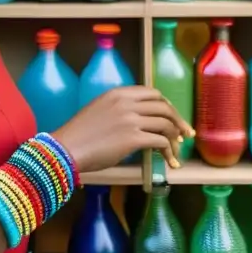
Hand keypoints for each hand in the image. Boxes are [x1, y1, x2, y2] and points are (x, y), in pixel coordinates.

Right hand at [53, 87, 194, 173]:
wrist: (66, 148)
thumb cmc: (79, 133)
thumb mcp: (99, 110)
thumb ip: (119, 109)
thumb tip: (138, 120)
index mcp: (119, 93)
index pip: (152, 93)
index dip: (166, 105)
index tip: (172, 116)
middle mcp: (127, 103)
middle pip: (164, 107)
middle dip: (177, 120)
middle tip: (184, 133)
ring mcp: (131, 120)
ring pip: (165, 124)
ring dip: (175, 138)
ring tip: (177, 149)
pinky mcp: (133, 139)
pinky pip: (160, 141)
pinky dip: (168, 150)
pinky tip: (169, 159)